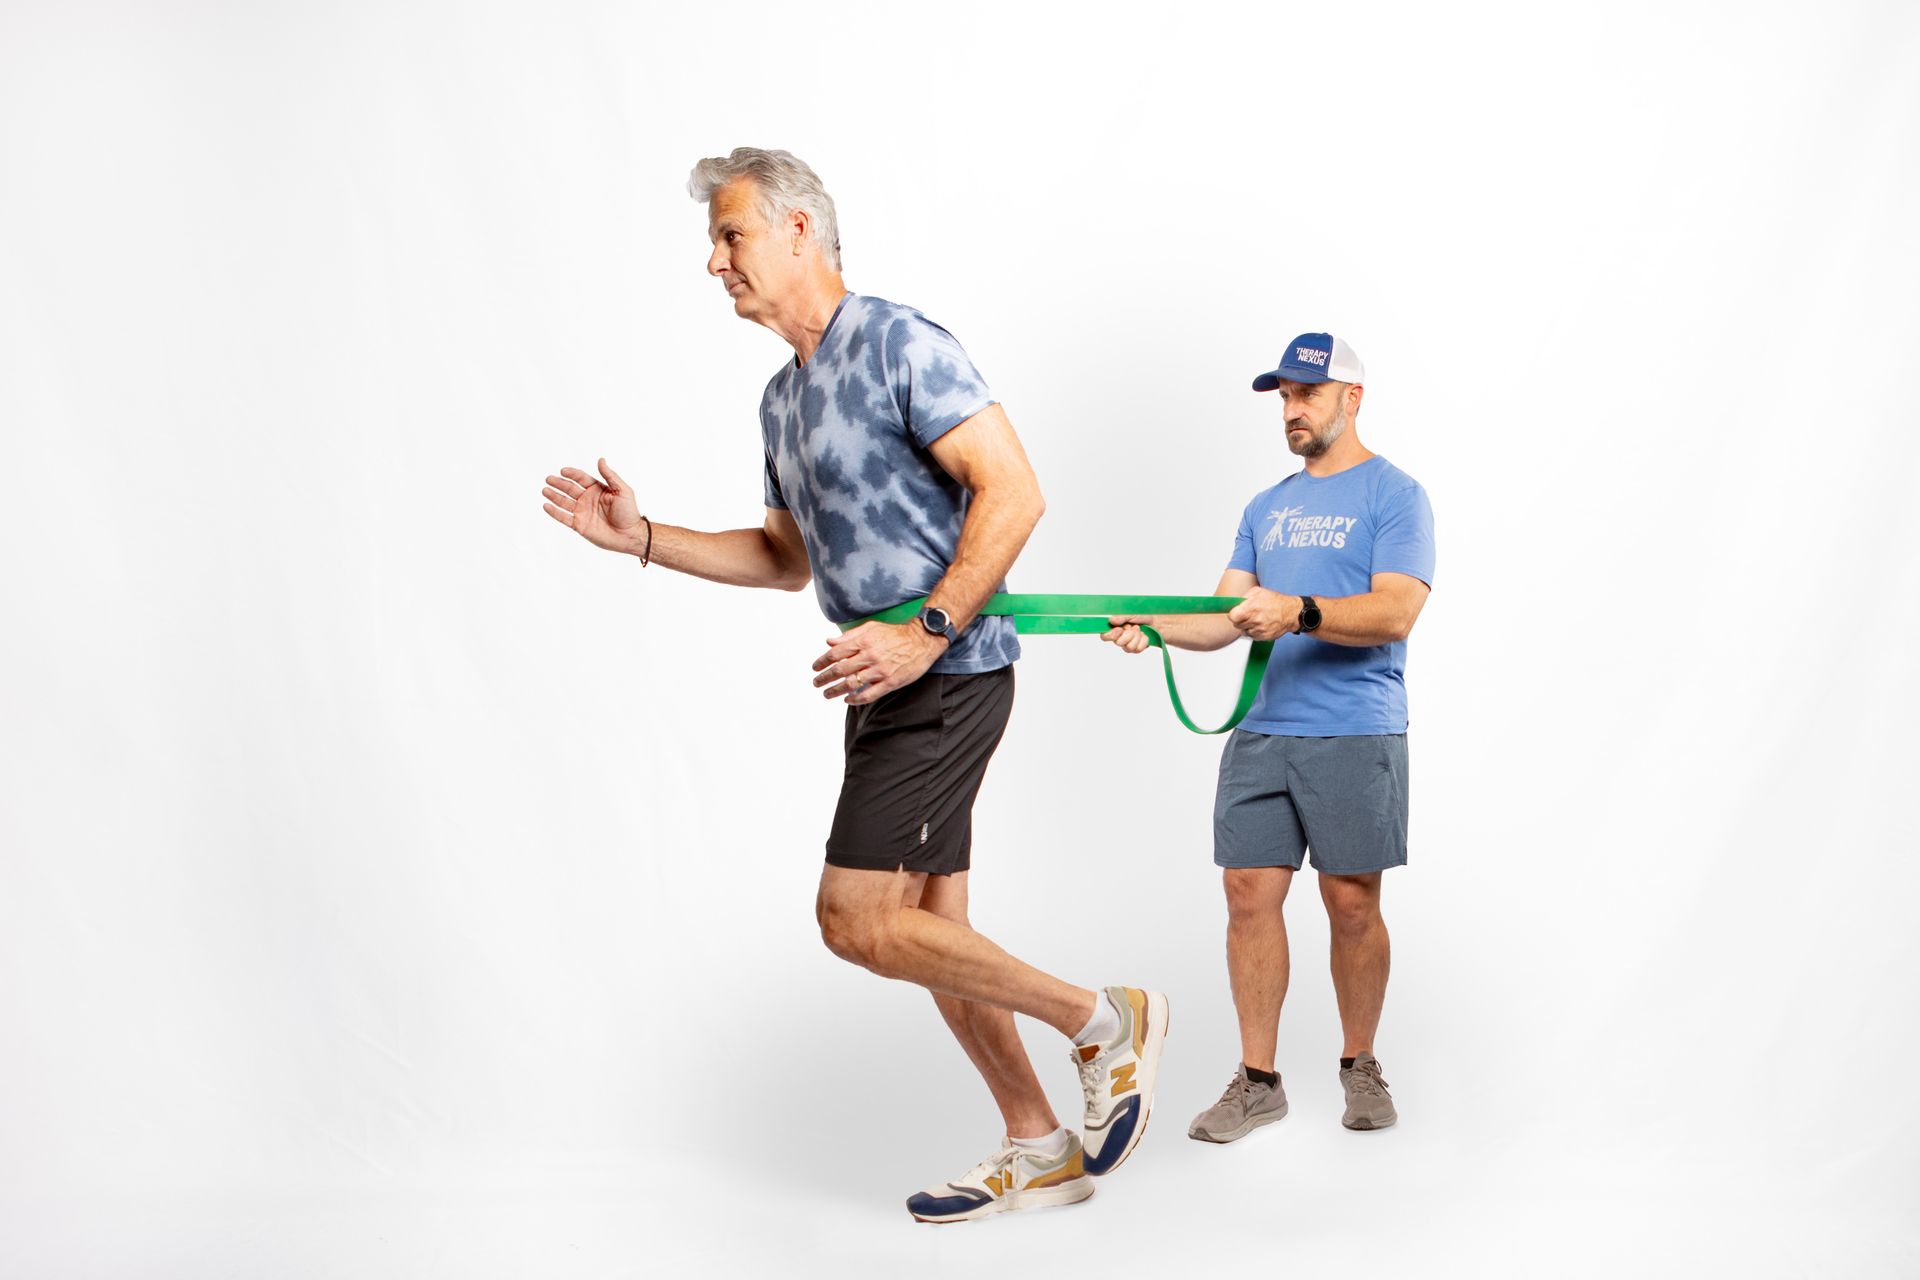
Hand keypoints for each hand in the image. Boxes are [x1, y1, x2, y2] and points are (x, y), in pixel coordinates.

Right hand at [542, 458, 642, 553]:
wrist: (630, 535)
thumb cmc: (629, 512)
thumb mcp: (622, 490)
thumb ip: (610, 475)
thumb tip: (601, 460)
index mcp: (597, 490)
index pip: (581, 478)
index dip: (572, 474)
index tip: (563, 470)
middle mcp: (588, 500)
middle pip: (570, 489)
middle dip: (559, 483)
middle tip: (549, 479)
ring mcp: (583, 512)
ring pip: (564, 502)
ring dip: (554, 496)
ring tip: (545, 490)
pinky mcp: (579, 525)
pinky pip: (564, 518)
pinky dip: (554, 512)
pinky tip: (546, 506)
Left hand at [812, 621, 945, 705]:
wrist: (922, 640)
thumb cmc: (896, 633)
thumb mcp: (871, 627)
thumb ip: (849, 635)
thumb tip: (829, 641)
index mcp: (863, 641)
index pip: (835, 653)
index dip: (822, 661)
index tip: (815, 668)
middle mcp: (870, 656)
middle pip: (840, 670)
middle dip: (824, 678)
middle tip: (816, 683)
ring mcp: (880, 670)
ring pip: (852, 684)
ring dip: (836, 690)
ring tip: (827, 694)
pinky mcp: (890, 682)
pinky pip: (869, 694)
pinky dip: (855, 699)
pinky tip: (848, 700)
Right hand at [1102, 616, 1153, 654]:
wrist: (1158, 621)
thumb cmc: (1144, 616)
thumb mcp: (1132, 613)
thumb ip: (1121, 617)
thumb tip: (1111, 620)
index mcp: (1115, 628)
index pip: (1105, 636)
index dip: (1111, 635)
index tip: (1119, 629)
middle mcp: (1120, 638)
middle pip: (1118, 643)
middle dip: (1129, 634)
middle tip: (1135, 626)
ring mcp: (1128, 645)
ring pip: (1129, 648)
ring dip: (1137, 637)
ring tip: (1141, 630)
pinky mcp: (1137, 649)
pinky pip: (1138, 649)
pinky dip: (1144, 640)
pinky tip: (1145, 635)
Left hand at [1226, 587, 1299, 640]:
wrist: (1291, 613)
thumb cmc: (1276, 601)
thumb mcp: (1259, 592)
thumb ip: (1245, 597)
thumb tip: (1234, 603)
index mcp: (1252, 608)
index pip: (1232, 616)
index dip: (1232, 614)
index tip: (1235, 612)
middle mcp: (1255, 620)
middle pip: (1236, 624)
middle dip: (1239, 620)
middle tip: (1246, 615)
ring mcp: (1259, 630)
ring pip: (1244, 631)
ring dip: (1247, 626)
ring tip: (1256, 619)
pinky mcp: (1263, 637)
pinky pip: (1252, 636)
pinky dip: (1254, 631)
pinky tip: (1261, 624)